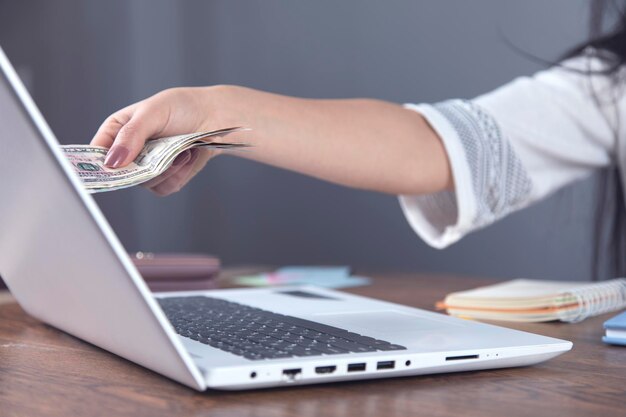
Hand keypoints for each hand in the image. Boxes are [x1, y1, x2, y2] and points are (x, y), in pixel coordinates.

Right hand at [91, 86, 237, 195]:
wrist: (214, 118)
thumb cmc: (181, 107)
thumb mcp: (152, 113)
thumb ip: (132, 135)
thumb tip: (113, 161)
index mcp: (117, 131)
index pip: (96, 152)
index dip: (95, 164)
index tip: (105, 170)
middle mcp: (129, 152)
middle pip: (120, 175)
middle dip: (141, 168)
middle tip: (156, 158)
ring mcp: (147, 167)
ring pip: (144, 183)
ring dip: (166, 169)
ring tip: (181, 149)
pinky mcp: (166, 178)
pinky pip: (164, 187)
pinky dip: (178, 174)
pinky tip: (187, 156)